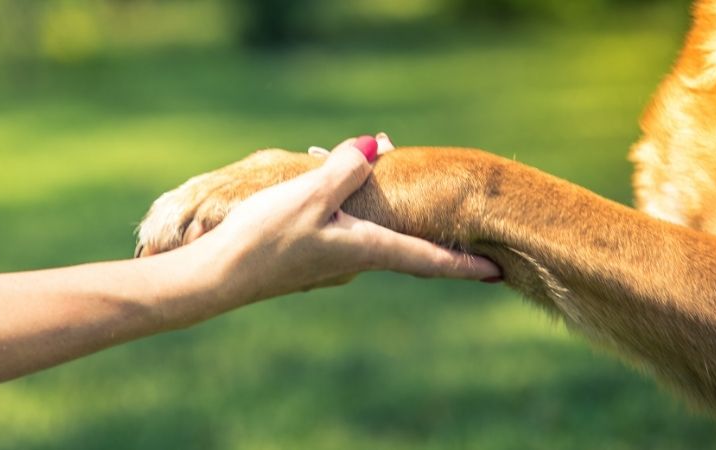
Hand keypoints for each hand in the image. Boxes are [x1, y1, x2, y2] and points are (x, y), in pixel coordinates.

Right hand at [188, 136, 501, 302]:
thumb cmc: (265, 238)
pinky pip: (346, 227)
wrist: (217, 276)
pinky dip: (354, 206)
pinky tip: (334, 187)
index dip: (465, 265)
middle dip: (428, 223)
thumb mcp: (310, 195)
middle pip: (405, 241)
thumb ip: (346, 169)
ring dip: (387, 206)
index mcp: (366, 249)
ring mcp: (332, 260)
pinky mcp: (308, 255)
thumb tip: (376, 146)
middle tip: (450, 210)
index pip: (428, 260)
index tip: (498, 273)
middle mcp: (355, 259)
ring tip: (385, 169)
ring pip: (373, 229)